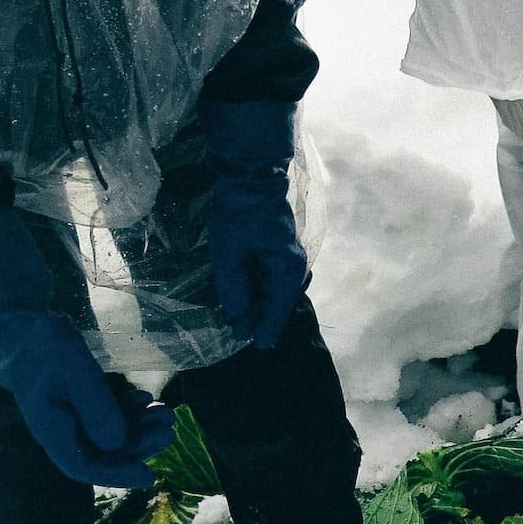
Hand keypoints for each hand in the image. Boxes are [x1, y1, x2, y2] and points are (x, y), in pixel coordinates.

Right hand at [0, 205, 173, 487]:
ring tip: (167, 411)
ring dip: (138, 425)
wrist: (20, 325)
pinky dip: (126, 409)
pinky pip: (104, 414)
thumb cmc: (45, 346)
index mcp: (53, 431)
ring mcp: (67, 416)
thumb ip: (97, 409)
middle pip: (103, 452)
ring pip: (107, 433)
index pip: (85, 467)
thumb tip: (118, 444)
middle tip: (169, 428)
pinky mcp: (74, 401)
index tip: (149, 474)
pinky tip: (145, 398)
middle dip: (139, 444)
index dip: (118, 475)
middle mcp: (60, 430)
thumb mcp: (77, 374)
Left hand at [204, 100, 307, 349]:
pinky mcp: (279, 249)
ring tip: (241, 318)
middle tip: (240, 334)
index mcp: (286, 270)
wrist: (251, 177)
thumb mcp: (229, 253)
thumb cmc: (240, 213)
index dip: (265, 328)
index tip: (259, 346)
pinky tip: (247, 294)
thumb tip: (238, 314)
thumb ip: (233, 287)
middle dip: (260, 317)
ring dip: (258, 303)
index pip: (277, 309)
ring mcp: (288, 257)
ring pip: (274, 290)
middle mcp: (293, 267)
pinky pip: (271, 277)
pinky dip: (259, 289)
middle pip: (277, 301)